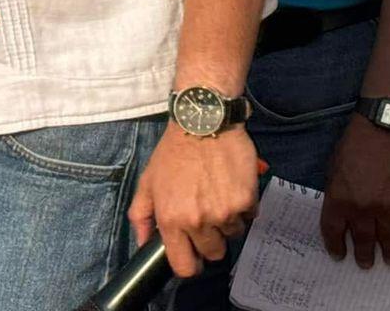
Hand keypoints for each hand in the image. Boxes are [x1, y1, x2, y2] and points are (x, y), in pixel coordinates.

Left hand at [129, 124, 259, 277]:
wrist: (202, 123)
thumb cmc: (173, 152)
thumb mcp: (148, 182)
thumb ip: (141, 216)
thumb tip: (142, 243)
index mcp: (171, 219)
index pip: (184, 267)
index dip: (189, 262)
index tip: (192, 253)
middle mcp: (198, 221)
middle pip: (213, 254)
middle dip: (209, 238)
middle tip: (204, 214)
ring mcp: (225, 213)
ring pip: (232, 235)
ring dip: (226, 221)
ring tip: (216, 194)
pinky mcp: (246, 202)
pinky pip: (248, 217)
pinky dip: (242, 206)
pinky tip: (230, 185)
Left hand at [320, 116, 389, 266]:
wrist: (383, 133)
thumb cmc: (353, 146)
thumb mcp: (333, 169)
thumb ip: (336, 194)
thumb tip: (339, 212)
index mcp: (338, 198)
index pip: (333, 230)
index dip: (335, 246)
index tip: (338, 256)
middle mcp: (361, 208)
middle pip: (362, 240)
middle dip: (363, 255)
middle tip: (364, 264)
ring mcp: (386, 207)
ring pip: (387, 239)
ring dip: (388, 252)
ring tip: (388, 261)